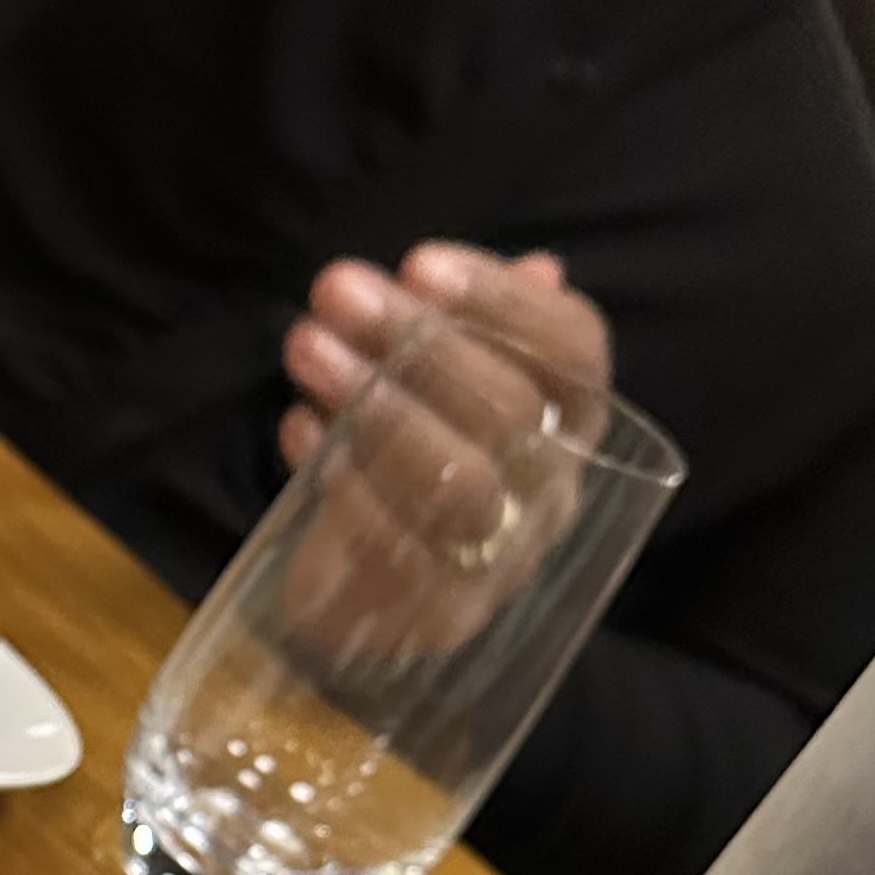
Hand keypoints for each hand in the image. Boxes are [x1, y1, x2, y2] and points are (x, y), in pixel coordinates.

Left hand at [274, 242, 616, 663]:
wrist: (369, 599)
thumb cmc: (412, 461)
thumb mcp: (444, 387)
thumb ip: (483, 330)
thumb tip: (543, 268)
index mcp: (572, 421)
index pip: (575, 351)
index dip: (505, 302)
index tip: (419, 262)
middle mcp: (553, 489)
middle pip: (509, 409)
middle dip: (417, 340)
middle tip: (335, 290)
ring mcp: (501, 558)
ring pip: (458, 479)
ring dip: (374, 404)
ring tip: (306, 347)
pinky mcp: (439, 612)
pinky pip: (397, 544)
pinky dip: (345, 480)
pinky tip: (299, 429)